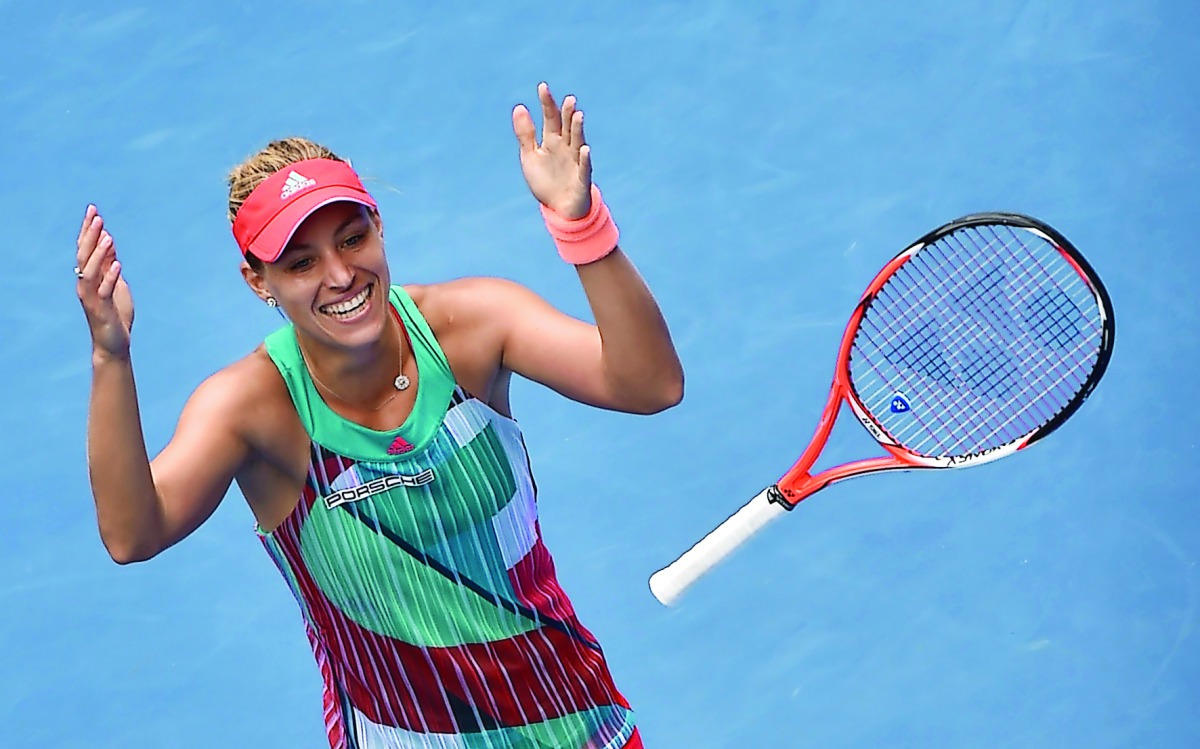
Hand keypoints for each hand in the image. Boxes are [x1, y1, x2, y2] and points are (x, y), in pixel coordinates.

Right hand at [76, 205, 134, 360]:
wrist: (114, 344)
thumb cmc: (115, 314)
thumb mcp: (115, 284)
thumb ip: (110, 265)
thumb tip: (109, 242)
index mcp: (90, 277)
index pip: (86, 249)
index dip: (88, 230)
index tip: (93, 210)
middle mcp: (86, 285)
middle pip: (84, 256)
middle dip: (90, 236)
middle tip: (97, 216)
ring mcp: (92, 298)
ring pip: (90, 272)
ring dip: (98, 254)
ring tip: (108, 236)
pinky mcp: (102, 310)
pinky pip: (104, 291)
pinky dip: (110, 277)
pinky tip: (118, 264)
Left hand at [512, 82, 591, 218]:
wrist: (559, 210)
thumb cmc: (545, 182)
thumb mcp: (530, 157)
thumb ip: (525, 134)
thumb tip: (519, 107)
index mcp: (552, 141)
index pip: (550, 118)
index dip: (547, 103)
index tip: (542, 87)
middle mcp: (566, 148)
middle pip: (566, 127)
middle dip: (567, 114)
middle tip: (568, 99)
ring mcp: (575, 162)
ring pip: (577, 142)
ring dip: (578, 129)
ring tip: (577, 115)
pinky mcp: (581, 179)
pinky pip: (584, 168)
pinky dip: (584, 159)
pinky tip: (584, 149)